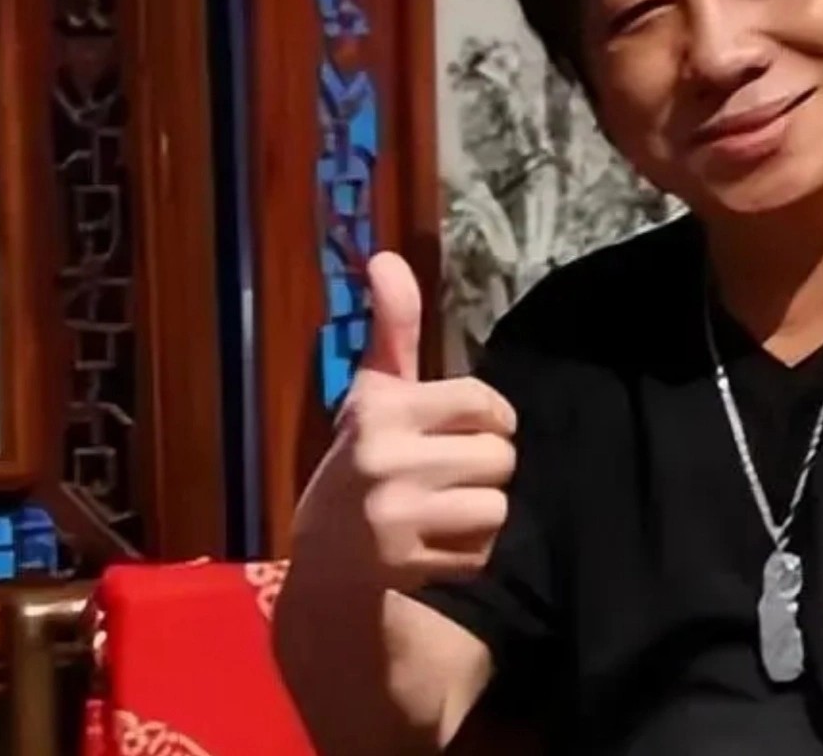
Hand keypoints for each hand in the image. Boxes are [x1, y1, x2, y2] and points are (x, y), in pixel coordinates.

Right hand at [292, 252, 518, 591]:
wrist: (323, 560)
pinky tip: (432, 544)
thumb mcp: (372, 392)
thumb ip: (393, 327)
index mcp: (380, 409)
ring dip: (479, 512)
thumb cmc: (361, 460)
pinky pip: (481, 551)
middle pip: (500, 458)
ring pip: (497, 506)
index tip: (465, 428)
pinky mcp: (405, 565)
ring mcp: (393, 516)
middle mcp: (384, 460)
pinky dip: (467, 552)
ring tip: (441, 509)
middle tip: (447, 475)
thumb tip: (386, 257)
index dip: (488, 418)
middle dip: (484, 467)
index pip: (485, 404)